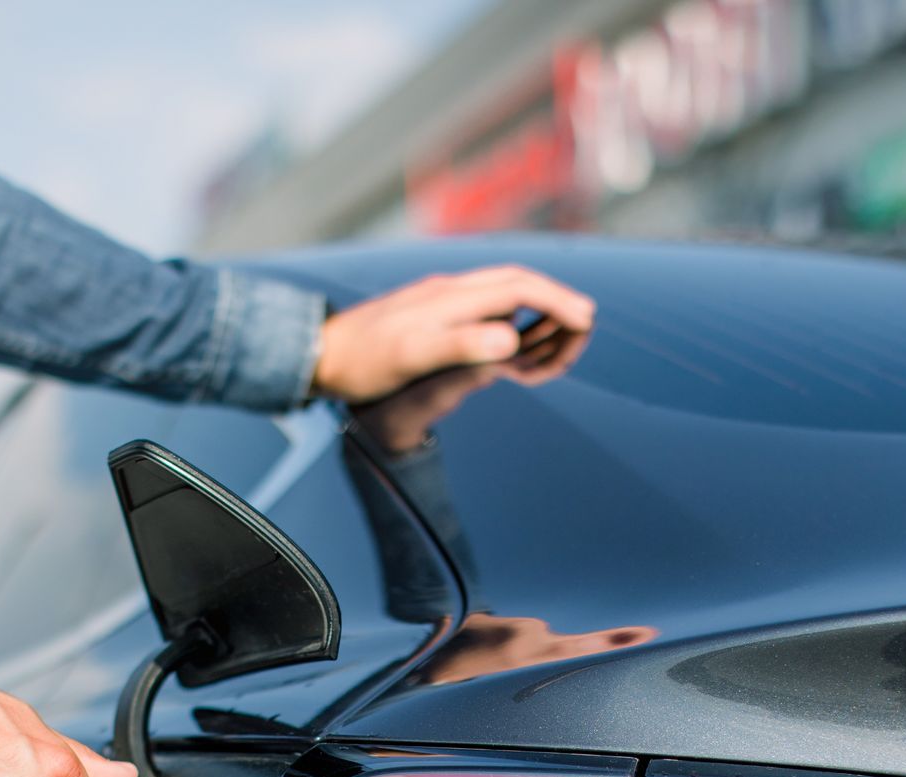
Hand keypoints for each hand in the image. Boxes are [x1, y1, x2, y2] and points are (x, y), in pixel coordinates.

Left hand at [311, 266, 594, 404]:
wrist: (319, 355)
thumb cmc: (362, 361)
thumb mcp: (412, 355)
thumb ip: (463, 344)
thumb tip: (511, 338)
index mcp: (452, 296)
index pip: (518, 286)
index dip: (557, 300)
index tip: (587, 320)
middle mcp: (451, 292)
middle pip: (518, 286)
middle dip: (556, 305)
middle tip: (582, 331)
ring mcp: (442, 305)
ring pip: (504, 299)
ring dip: (536, 317)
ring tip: (557, 345)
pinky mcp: (433, 319)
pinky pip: (484, 315)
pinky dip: (510, 328)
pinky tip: (513, 348)